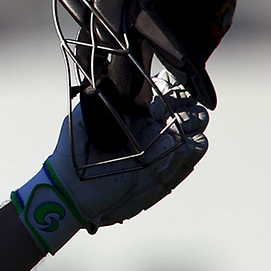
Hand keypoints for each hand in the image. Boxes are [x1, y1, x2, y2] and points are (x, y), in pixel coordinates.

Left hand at [14, 96, 208, 254]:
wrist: (75, 190)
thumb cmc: (73, 153)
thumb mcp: (80, 120)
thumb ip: (95, 98)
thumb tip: (107, 80)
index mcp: (134, 109)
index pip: (164, 86)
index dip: (168, 83)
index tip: (157, 90)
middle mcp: (152, 123)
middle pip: (186, 100)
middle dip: (184, 98)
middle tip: (162, 108)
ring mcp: (163, 143)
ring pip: (196, 120)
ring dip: (192, 117)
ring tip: (173, 123)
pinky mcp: (169, 164)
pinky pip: (196, 147)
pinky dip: (195, 142)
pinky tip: (180, 142)